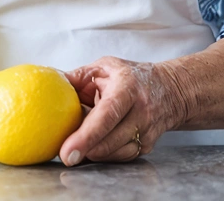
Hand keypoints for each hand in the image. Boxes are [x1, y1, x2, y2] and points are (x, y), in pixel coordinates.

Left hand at [58, 56, 187, 165]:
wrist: (170, 90)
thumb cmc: (131, 77)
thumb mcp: (105, 66)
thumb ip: (79, 76)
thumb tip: (53, 83)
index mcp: (127, 88)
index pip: (107, 115)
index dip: (87, 135)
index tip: (67, 151)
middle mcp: (140, 111)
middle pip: (110, 141)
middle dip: (85, 150)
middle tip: (64, 154)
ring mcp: (146, 131)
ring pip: (115, 153)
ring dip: (93, 153)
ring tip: (78, 146)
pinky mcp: (147, 146)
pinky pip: (121, 157)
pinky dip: (105, 155)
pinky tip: (94, 148)